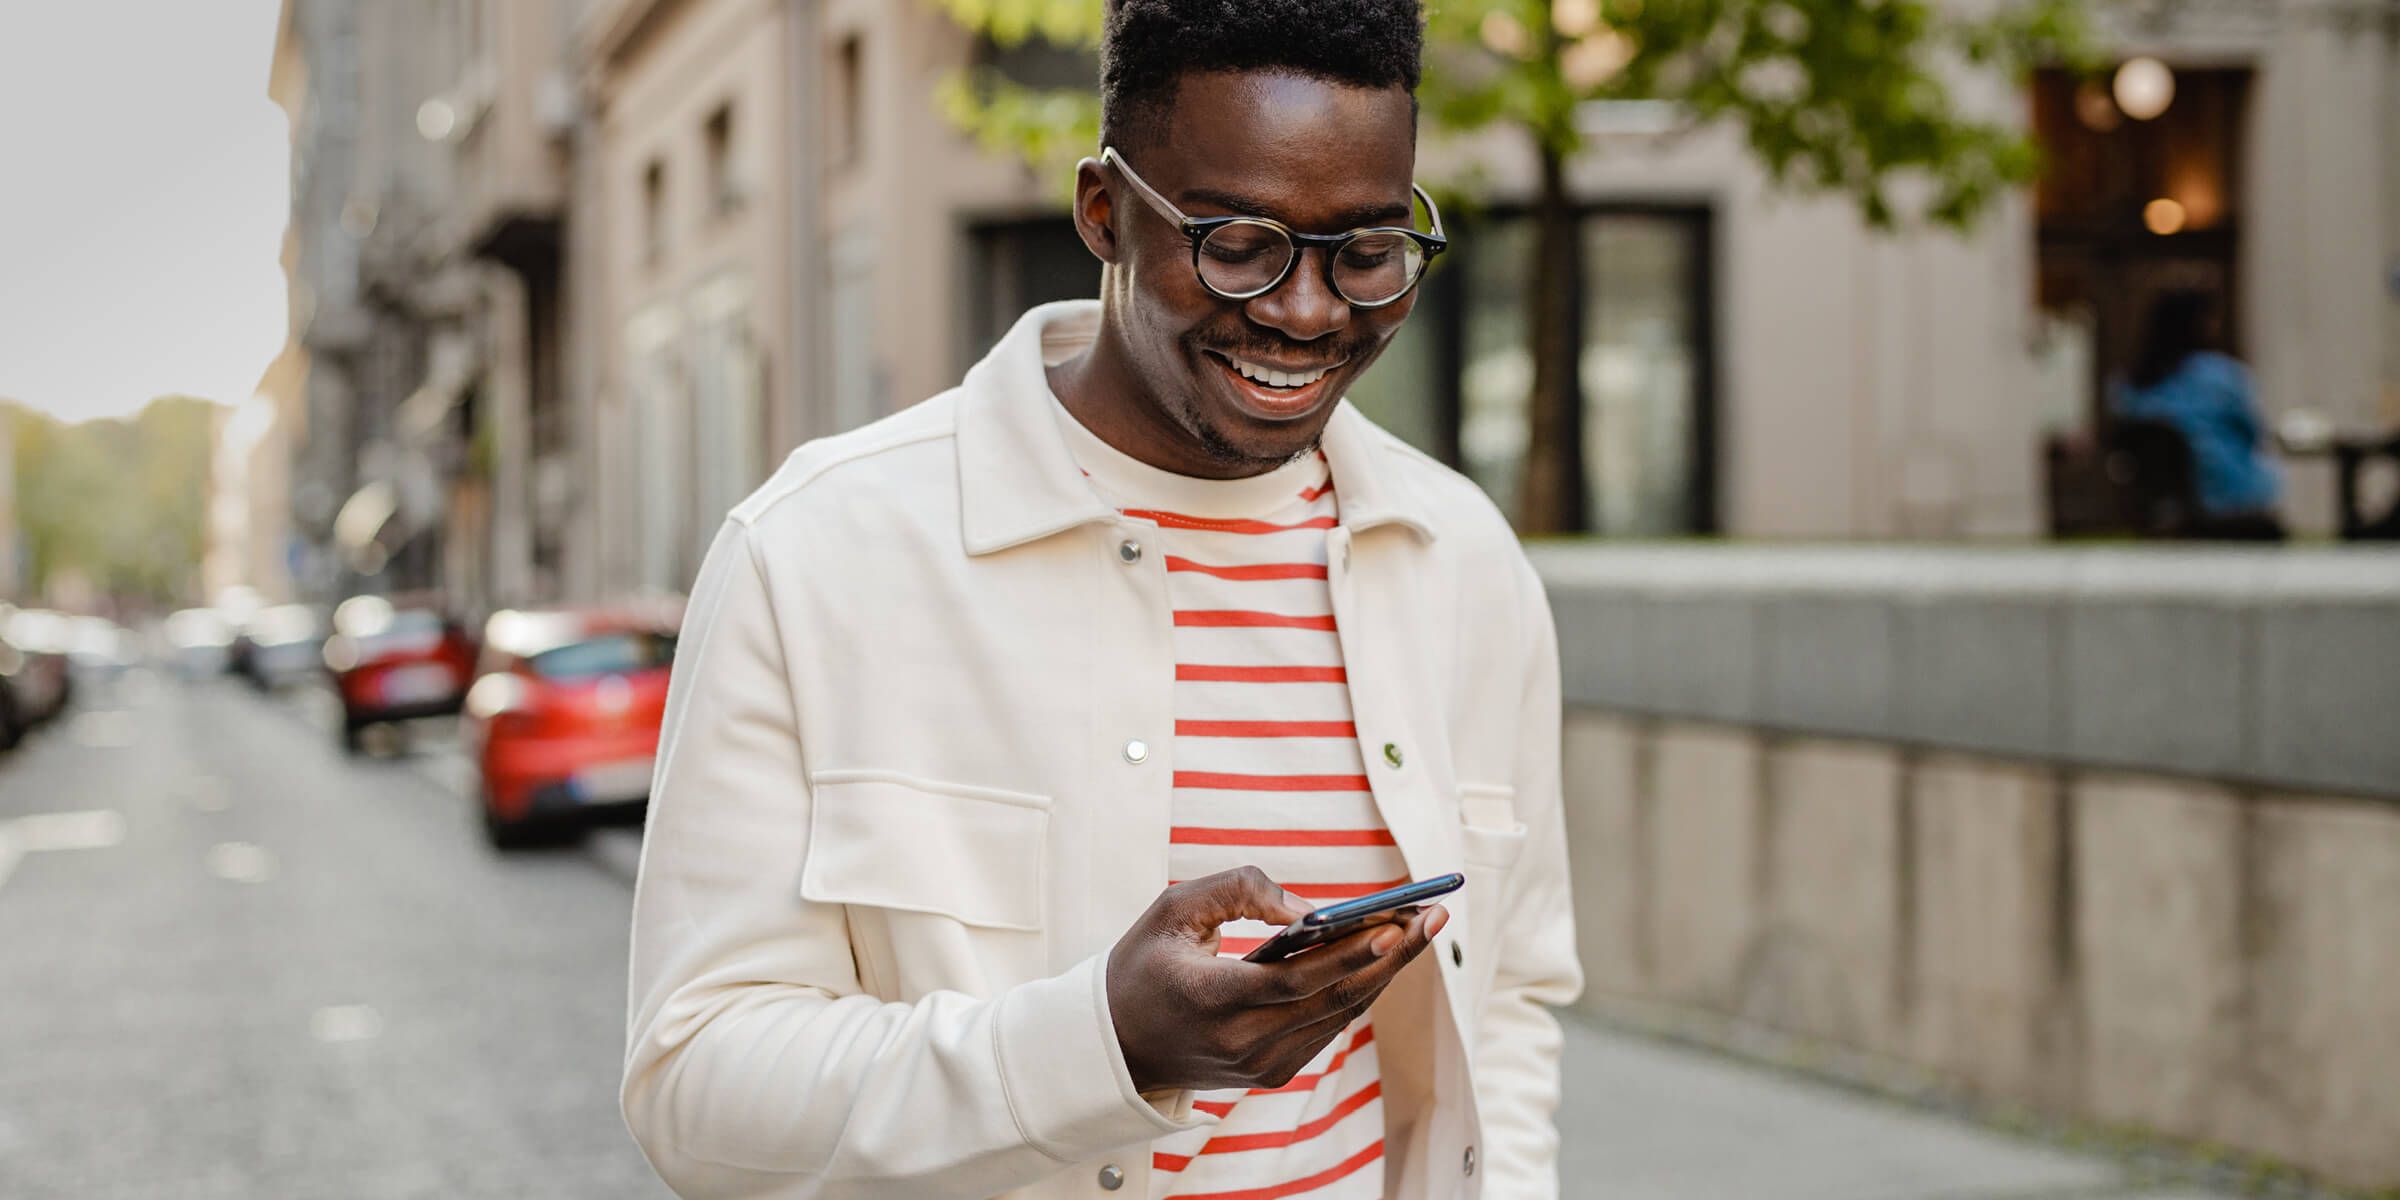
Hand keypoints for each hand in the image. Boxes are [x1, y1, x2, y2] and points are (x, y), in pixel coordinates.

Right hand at [1105, 866, 1447, 1093]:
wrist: (1115, 1045)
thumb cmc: (1144, 966)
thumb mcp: (1173, 909)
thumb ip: (1239, 891)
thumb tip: (1310, 908)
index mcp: (1211, 1001)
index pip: (1297, 980)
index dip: (1351, 952)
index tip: (1396, 921)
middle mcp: (1242, 1042)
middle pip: (1335, 999)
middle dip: (1392, 954)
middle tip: (1433, 914)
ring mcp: (1261, 1065)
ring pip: (1340, 1015)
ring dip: (1383, 971)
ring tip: (1419, 927)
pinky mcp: (1271, 1073)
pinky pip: (1327, 1027)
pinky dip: (1357, 991)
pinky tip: (1382, 957)